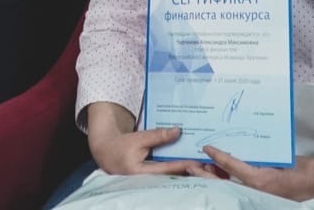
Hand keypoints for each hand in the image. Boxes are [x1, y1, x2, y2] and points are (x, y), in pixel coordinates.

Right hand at [90, 125, 217, 179]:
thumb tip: (179, 131)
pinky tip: (190, 164)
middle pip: (172, 176)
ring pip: (171, 176)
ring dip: (186, 170)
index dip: (184, 164)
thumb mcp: (139, 138)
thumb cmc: (122, 146)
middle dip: (189, 171)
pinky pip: (167, 174)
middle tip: (206, 166)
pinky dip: (178, 169)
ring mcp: (150, 182)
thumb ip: (158, 136)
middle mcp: (146, 181)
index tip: (198, 161)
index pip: (167, 169)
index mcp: (140, 172)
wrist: (107, 153)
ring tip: (202, 165)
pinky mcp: (152, 179)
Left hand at [200, 147, 313, 201]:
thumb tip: (234, 152)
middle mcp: (255, 191)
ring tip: (202, 166)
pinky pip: (236, 189)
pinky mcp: (257, 197)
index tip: (206, 148)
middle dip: (205, 175)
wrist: (313, 181)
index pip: (232, 166)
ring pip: (226, 188)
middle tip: (190, 164)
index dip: (217, 157)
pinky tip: (219, 173)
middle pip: (222, 184)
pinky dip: (226, 181)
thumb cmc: (296, 167)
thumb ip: (255, 158)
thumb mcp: (275, 158)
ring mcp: (255, 196)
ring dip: (214, 178)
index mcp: (259, 179)